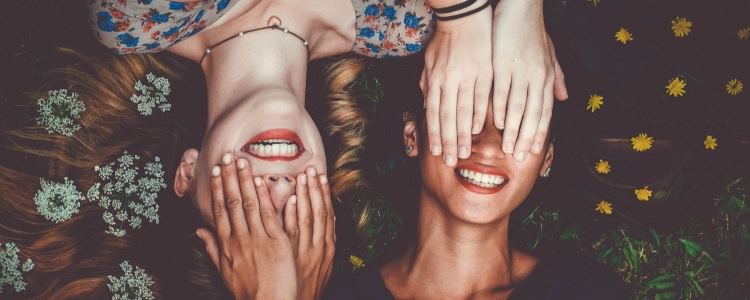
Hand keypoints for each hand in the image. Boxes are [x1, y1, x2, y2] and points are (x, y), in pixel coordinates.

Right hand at [196, 155, 296, 299]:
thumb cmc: (248, 289)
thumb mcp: (224, 270)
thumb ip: (212, 248)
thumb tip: (199, 231)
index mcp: (227, 244)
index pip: (220, 210)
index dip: (218, 188)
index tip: (217, 171)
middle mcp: (240, 238)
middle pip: (232, 202)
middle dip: (230, 177)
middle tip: (227, 156)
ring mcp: (259, 239)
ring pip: (249, 204)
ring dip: (245, 180)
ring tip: (242, 161)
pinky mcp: (277, 242)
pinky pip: (269, 215)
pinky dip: (264, 197)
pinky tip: (261, 181)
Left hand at [284, 167, 335, 298]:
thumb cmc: (306, 285)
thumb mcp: (321, 264)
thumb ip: (321, 241)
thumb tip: (321, 219)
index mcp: (327, 247)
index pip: (327, 214)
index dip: (324, 194)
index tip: (322, 176)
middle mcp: (319, 247)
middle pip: (319, 212)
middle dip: (315, 189)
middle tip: (312, 168)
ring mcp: (306, 251)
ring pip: (307, 218)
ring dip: (305, 196)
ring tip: (302, 176)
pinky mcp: (291, 257)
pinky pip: (292, 233)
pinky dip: (292, 216)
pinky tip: (290, 201)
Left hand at [420, 7, 492, 165]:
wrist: (465, 19)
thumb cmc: (445, 41)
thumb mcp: (429, 62)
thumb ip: (427, 85)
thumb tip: (426, 107)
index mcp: (435, 79)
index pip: (433, 113)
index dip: (433, 134)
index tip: (435, 151)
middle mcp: (449, 80)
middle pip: (447, 117)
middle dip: (448, 141)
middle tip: (450, 161)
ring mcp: (468, 77)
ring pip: (464, 111)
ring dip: (463, 134)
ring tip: (464, 152)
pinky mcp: (484, 72)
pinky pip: (482, 97)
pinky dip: (479, 115)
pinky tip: (477, 130)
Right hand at [491, 0, 567, 161]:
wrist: (521, 8)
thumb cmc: (533, 31)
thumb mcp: (550, 54)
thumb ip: (557, 77)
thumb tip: (565, 98)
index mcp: (547, 76)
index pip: (545, 110)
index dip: (540, 132)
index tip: (534, 151)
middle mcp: (537, 77)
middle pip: (533, 114)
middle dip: (526, 138)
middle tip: (519, 157)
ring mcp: (520, 71)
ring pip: (517, 107)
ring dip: (512, 130)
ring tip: (506, 148)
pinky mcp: (503, 64)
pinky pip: (501, 91)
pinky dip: (498, 109)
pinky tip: (495, 124)